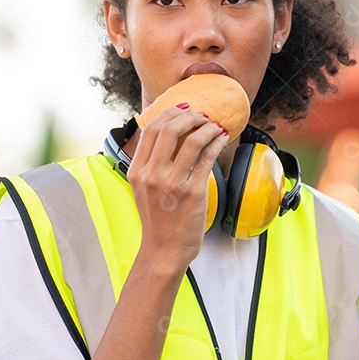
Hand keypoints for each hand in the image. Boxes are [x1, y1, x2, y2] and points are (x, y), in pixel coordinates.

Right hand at [126, 104, 229, 271]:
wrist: (164, 250)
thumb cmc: (157, 220)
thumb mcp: (142, 189)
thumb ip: (149, 165)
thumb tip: (166, 137)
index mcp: (136, 171)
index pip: (149, 130)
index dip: (168, 113)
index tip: (182, 109)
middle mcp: (152, 175)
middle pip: (169, 129)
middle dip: (189, 116)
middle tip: (202, 116)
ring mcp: (172, 184)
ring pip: (192, 140)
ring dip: (207, 128)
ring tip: (215, 127)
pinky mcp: (193, 192)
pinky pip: (207, 158)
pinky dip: (217, 143)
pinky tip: (222, 140)